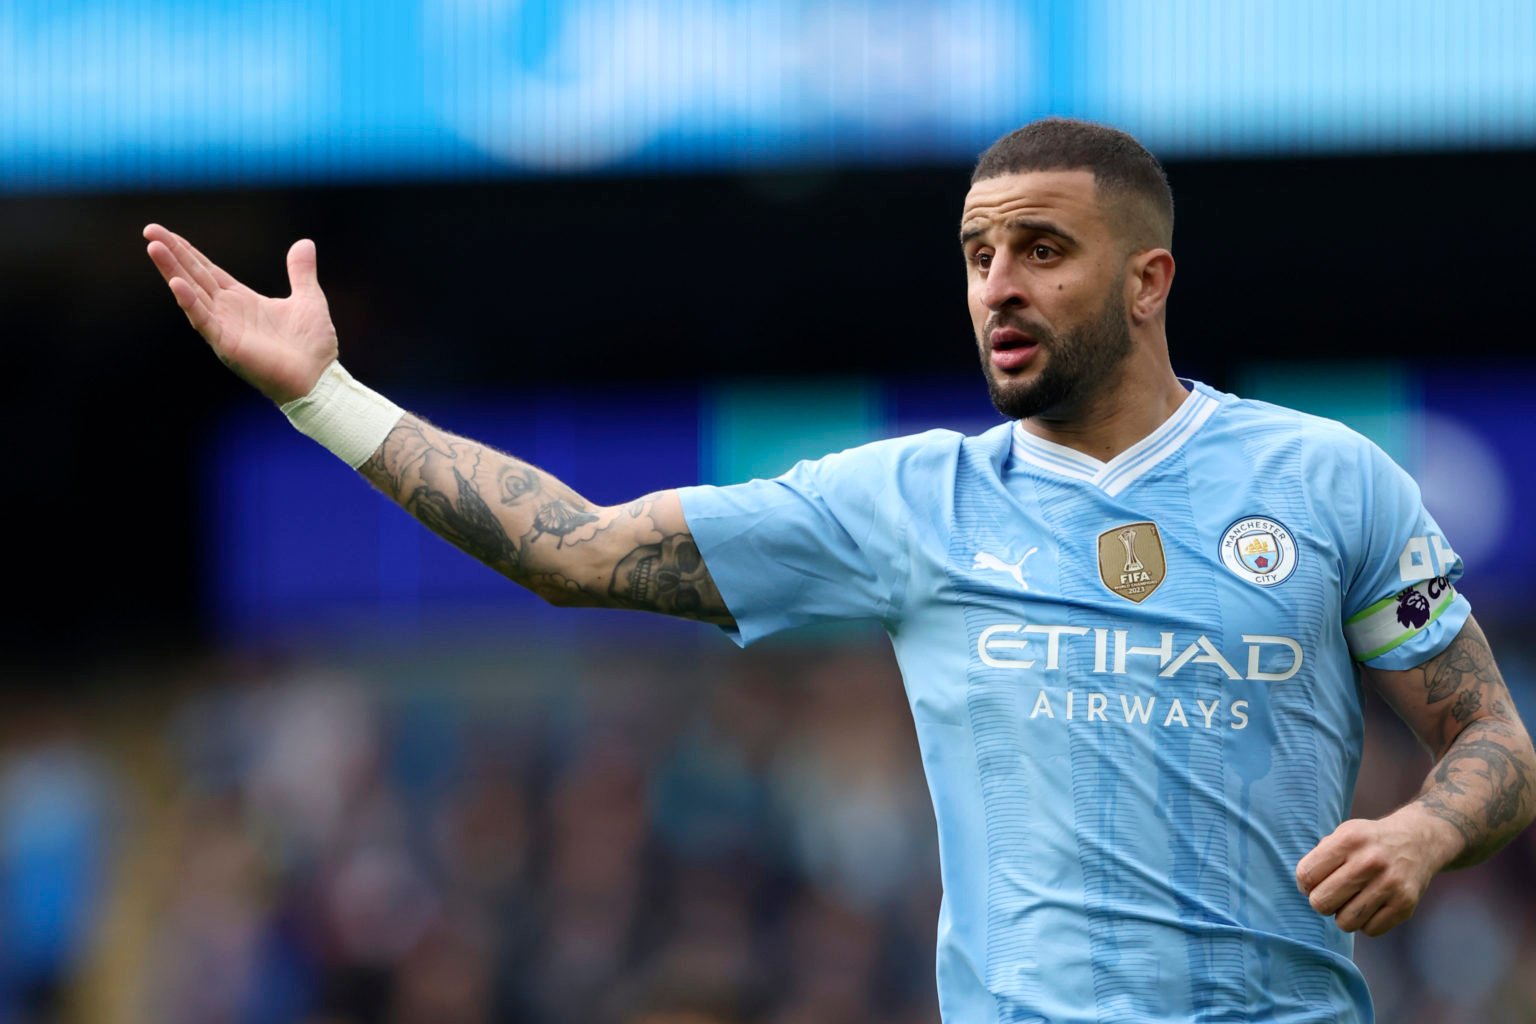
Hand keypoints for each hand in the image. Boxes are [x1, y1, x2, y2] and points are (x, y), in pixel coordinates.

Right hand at [144, 224, 337, 403]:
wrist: (320, 380)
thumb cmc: (312, 346)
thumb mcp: (309, 299)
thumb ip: (301, 272)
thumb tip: (305, 242)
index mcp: (242, 301)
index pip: (208, 271)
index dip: (188, 252)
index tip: (167, 232)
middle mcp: (228, 312)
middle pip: (194, 277)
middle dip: (172, 254)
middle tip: (149, 230)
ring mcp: (225, 329)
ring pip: (192, 294)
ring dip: (172, 270)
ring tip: (154, 247)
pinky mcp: (228, 346)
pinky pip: (204, 321)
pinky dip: (190, 303)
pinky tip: (176, 284)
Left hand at [1294, 808, 1455, 936]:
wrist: (1418, 841)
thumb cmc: (1369, 842)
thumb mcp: (1343, 834)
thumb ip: (1320, 856)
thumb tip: (1305, 886)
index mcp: (1348, 840)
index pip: (1306, 875)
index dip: (1304, 884)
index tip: (1312, 883)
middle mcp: (1369, 862)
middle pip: (1322, 903)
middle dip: (1321, 902)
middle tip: (1331, 895)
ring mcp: (1390, 884)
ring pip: (1345, 922)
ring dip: (1342, 916)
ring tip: (1350, 902)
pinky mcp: (1405, 905)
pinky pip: (1370, 930)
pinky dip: (1365, 923)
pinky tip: (1370, 907)